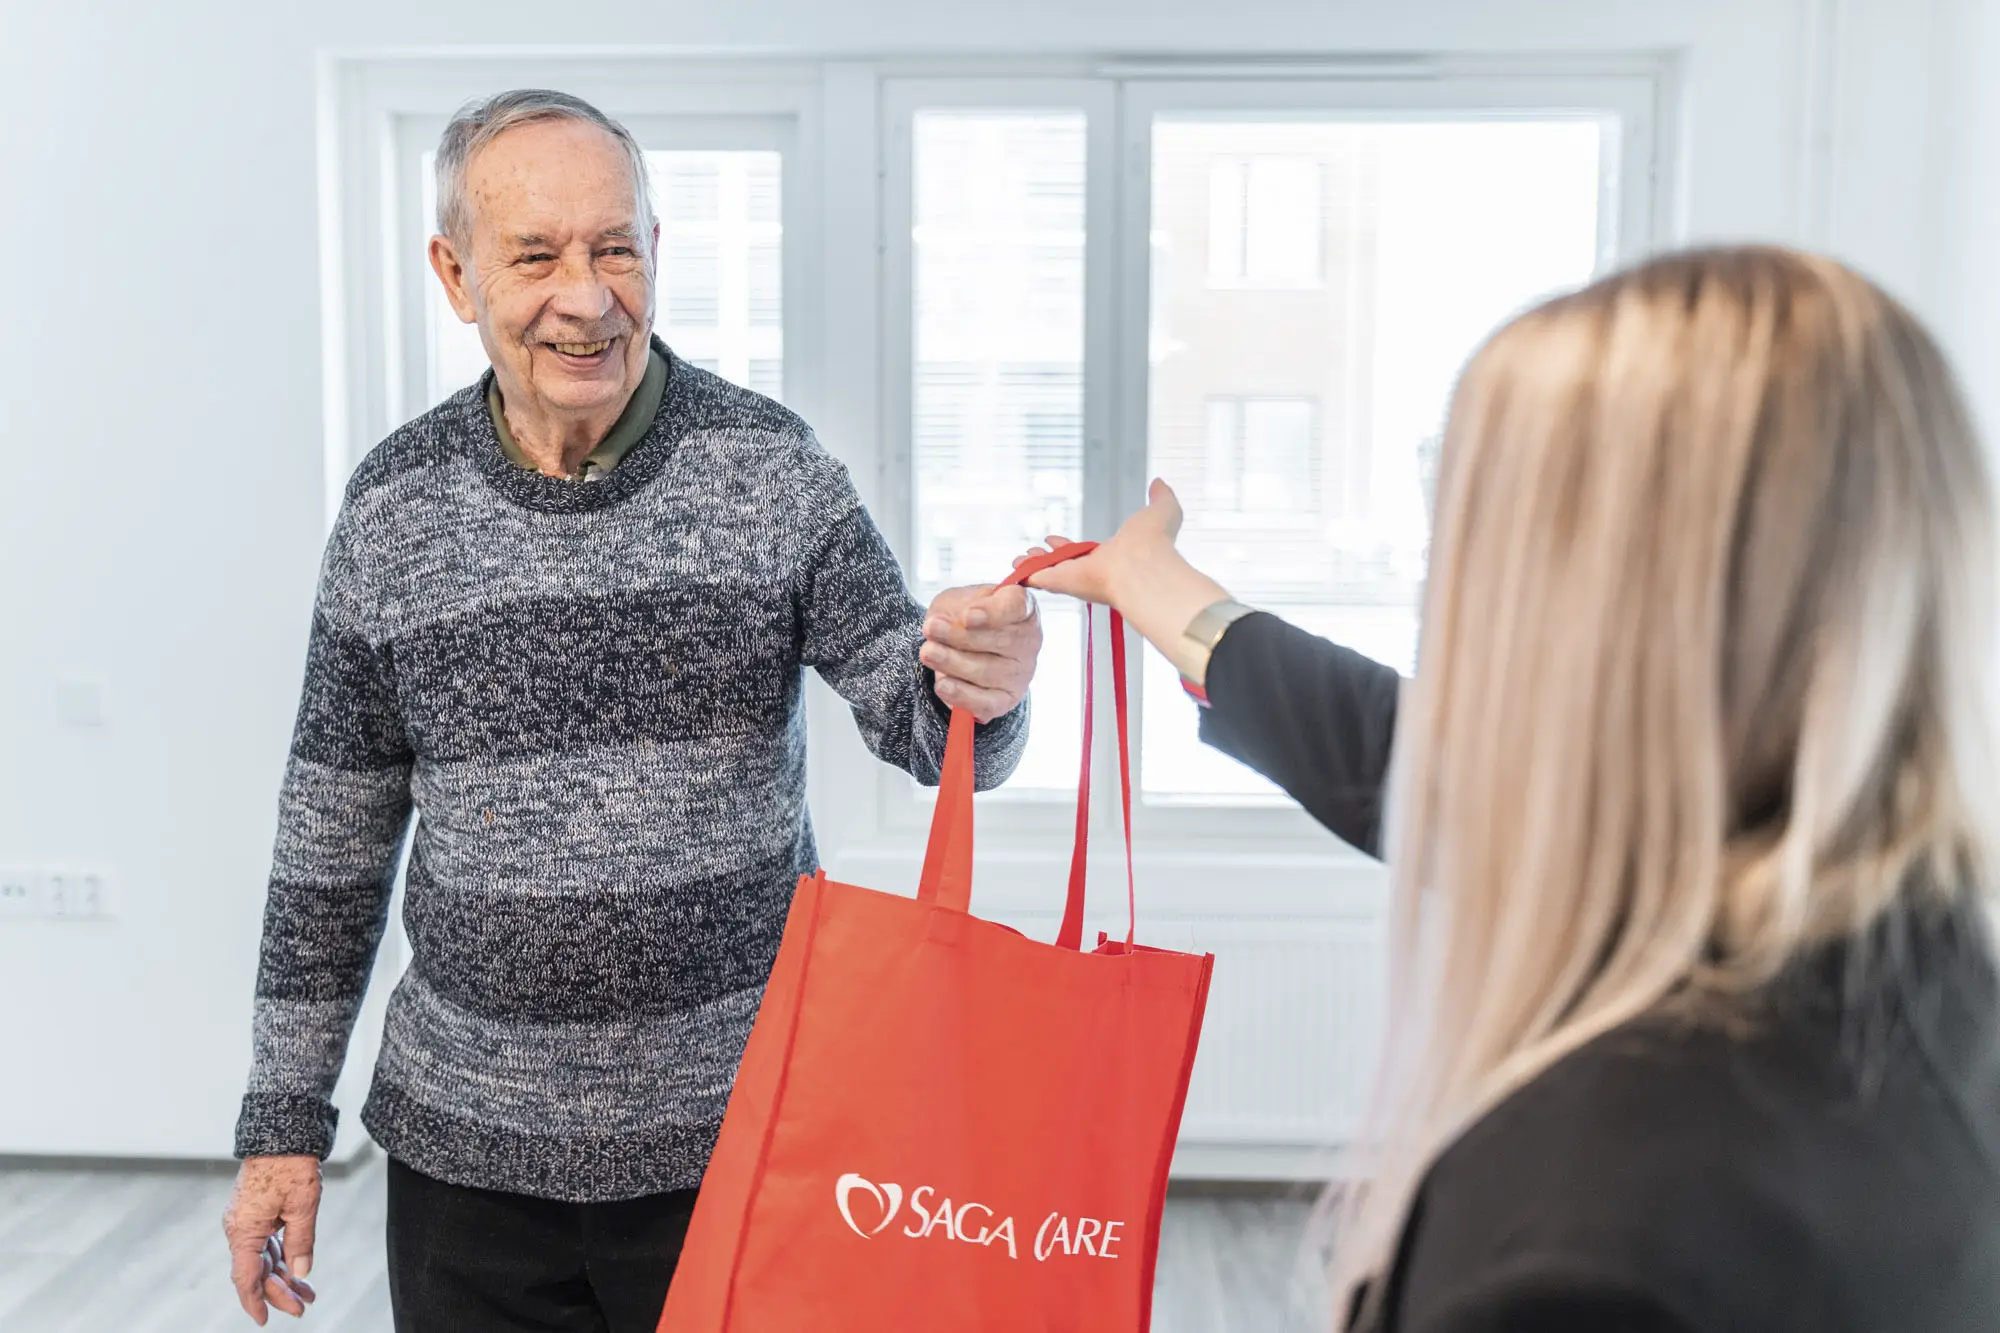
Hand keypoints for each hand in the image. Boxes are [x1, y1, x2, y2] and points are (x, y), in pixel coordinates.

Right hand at [223, 1155, 320, 1323]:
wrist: (282, 1132)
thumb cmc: (290, 1166)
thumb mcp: (303, 1207)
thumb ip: (300, 1242)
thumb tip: (300, 1273)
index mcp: (243, 1231)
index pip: (246, 1278)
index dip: (256, 1301)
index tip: (265, 1320)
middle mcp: (239, 1228)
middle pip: (257, 1271)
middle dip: (279, 1291)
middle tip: (304, 1306)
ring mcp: (246, 1220)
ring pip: (264, 1258)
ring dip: (284, 1276)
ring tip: (308, 1293)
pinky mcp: (256, 1212)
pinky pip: (266, 1243)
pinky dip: (283, 1257)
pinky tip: (298, 1269)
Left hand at [920, 583, 1041, 721]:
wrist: (958, 646)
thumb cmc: (961, 617)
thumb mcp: (957, 600)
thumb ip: (958, 607)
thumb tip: (959, 623)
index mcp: (1022, 607)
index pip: (1018, 606)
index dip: (994, 613)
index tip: (967, 616)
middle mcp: (1028, 641)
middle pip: (1001, 640)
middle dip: (960, 636)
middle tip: (931, 629)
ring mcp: (1020, 673)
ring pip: (988, 671)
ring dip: (952, 662)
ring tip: (928, 653)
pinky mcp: (1006, 699)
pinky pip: (986, 703)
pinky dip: (962, 695)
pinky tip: (943, 685)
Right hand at [1016, 479, 1233, 686]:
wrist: (1143, 566)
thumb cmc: (1153, 543)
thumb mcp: (1161, 510)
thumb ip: (1161, 496)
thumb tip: (1158, 482)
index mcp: (1112, 556)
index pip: (1085, 553)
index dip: (1069, 547)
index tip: (1054, 540)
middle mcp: (1092, 570)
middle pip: (1062, 563)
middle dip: (1046, 557)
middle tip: (1030, 551)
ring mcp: (1075, 578)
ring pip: (1047, 570)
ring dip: (1032, 564)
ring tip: (1017, 560)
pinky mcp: (1060, 582)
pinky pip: (1036, 578)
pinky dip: (1023, 575)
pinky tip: (1012, 573)